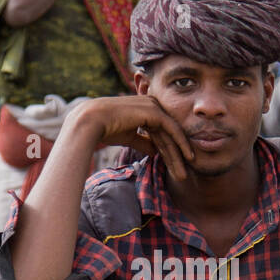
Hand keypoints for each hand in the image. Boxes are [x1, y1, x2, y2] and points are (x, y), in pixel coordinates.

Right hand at [75, 96, 194, 182]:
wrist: (91, 122)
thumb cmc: (105, 128)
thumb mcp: (128, 137)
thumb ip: (143, 142)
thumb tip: (155, 151)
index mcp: (145, 109)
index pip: (160, 133)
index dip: (168, 152)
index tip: (174, 168)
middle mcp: (151, 104)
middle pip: (168, 134)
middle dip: (175, 156)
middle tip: (182, 176)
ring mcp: (153, 106)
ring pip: (171, 134)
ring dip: (179, 155)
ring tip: (183, 175)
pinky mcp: (154, 111)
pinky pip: (172, 130)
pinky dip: (181, 144)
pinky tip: (187, 158)